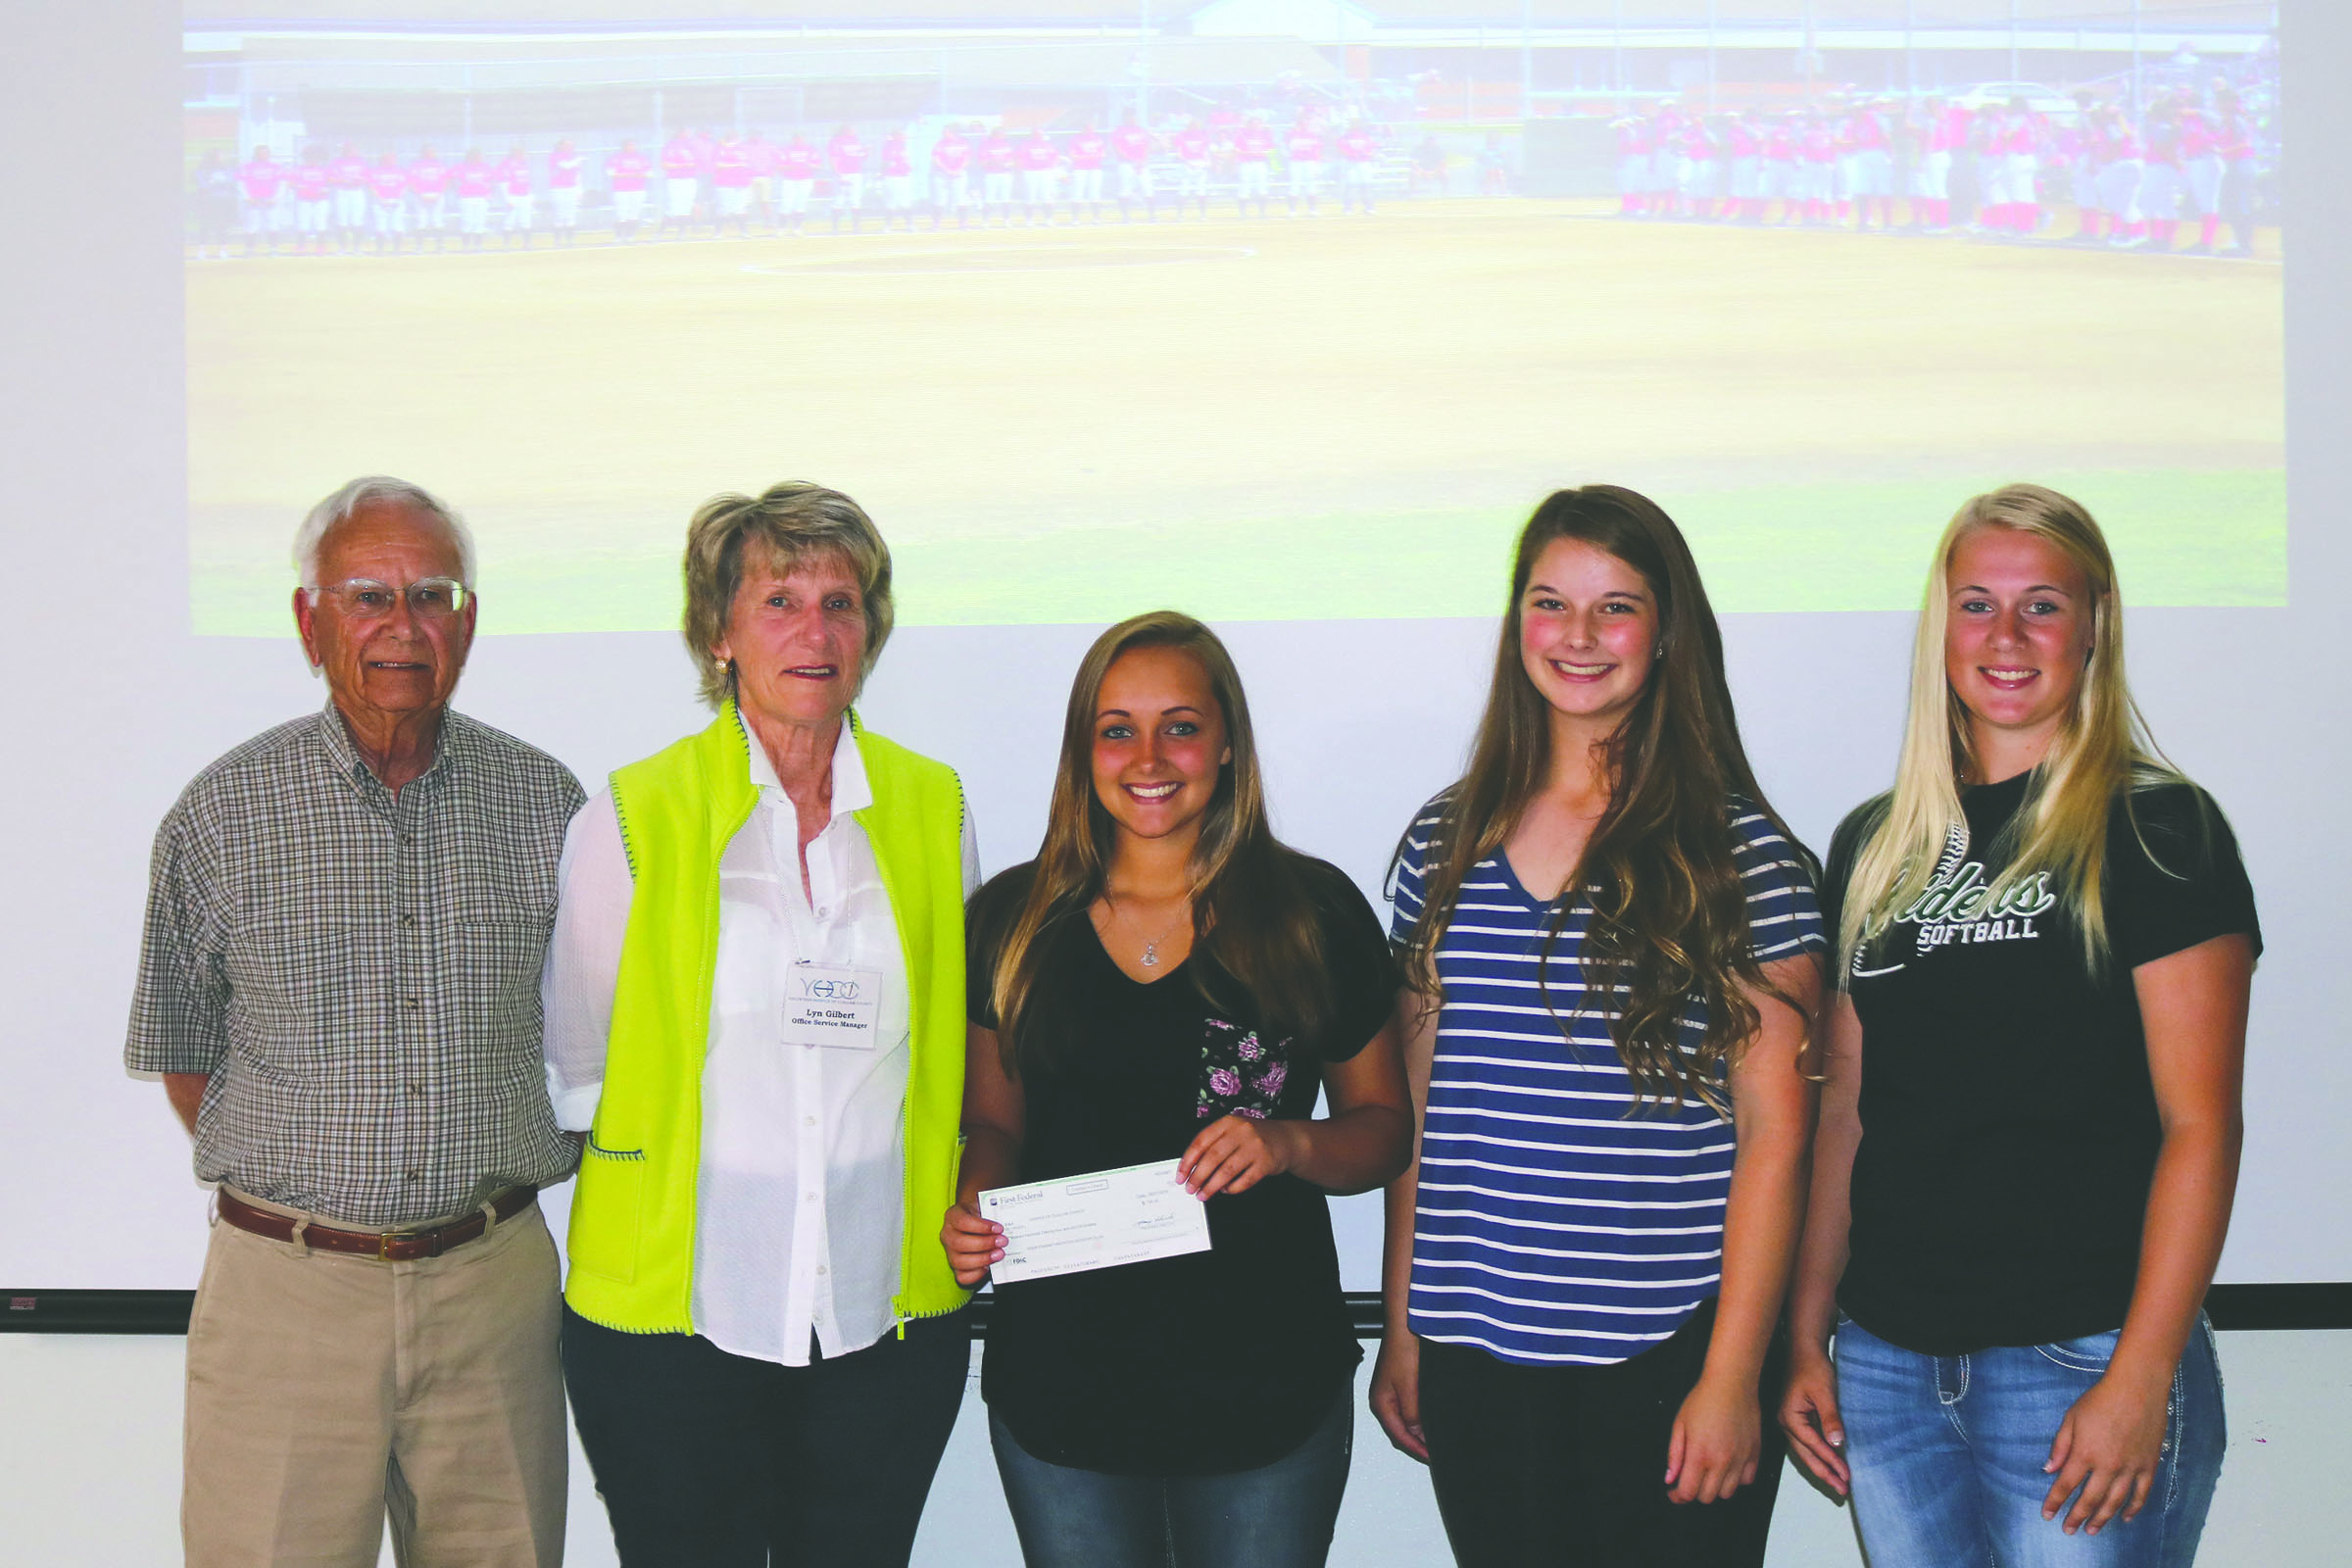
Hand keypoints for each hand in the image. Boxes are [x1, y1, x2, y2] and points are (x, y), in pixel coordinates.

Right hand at [940, 1197, 1002, 1287]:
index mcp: (953, 1216)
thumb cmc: (981, 1212)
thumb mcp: (985, 1205)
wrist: (977, 1219)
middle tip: (1002, 1242)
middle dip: (984, 1244)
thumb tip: (1007, 1215)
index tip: (999, 1228)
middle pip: (959, 1243)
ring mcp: (950, 1252)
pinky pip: (962, 1276)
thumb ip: (993, 1209)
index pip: (963, 1221)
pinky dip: (977, 1274)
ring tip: (999, 1254)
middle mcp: (948, 1235)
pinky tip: (988, 1266)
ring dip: (982, 1259)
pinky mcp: (956, 1267)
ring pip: (959, 1261)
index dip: (982, 1226)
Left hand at [1177, 1114, 1304, 1198]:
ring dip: (1212, 1186)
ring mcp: (1255, 1147)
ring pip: (1227, 1171)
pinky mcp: (1266, 1163)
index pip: (1201, 1141)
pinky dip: (1232, 1189)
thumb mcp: (1234, 1131)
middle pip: (1212, 1158)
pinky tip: (1226, 1191)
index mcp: (1228, 1122)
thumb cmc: (1254, 1137)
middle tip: (1190, 1189)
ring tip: (1204, 1194)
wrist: (1287, 1139)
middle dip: (1198, 1177)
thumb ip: (1214, 1144)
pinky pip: (1244, 1181)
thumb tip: (1191, 1168)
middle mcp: (1241, 1132)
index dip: (1188, 1161)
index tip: (1180, 1176)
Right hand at [1369, 1332, 1428, 1461]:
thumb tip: (1417, 1434)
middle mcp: (1383, 1400)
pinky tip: (1427, 1420)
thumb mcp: (1409, 1387)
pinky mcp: (1398, 1385)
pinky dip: (1417, 1420)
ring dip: (1417, 1433)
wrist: (1405, 1326)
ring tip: (1432, 1441)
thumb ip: (1412, 1413)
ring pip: (1403, 1422)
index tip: (1431, 1457)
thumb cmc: (1402, 1350)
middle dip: (1416, 1445)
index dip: (1416, 1449)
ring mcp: (1390, 1393)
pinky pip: (1407, 1410)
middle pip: (1399, 1432)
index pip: (1399, 1436)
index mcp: (1381, 1404)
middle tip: (1434, 1453)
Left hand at [1666, 1368, 1762, 1505]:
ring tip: (1708, 1472)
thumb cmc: (1704, 1399)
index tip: (1673, 1492)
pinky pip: (1747, 1481)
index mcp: (1699, 1454)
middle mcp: (1722, 1461)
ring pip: (1727, 1493)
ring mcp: (1740, 1459)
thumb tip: (1670, 1478)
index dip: (1677, 1496)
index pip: (1688, 1492)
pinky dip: (1736, 1480)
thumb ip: (1674, 1455)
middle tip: (1689, 1480)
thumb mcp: (1679, 1424)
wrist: (1731, 1384)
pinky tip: (1727, 1467)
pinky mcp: (1754, 1454)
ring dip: (1715, 1488)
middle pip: (1707, 1497)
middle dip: (1694, 1492)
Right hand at [1778, 1349, 1849, 1496]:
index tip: (1846, 1476)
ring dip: (1822, 1466)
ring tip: (1837, 1483)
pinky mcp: (1796, 1418)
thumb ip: (1830, 1418)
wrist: (1804, 1349)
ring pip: (1805, 1451)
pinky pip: (1807, 1442)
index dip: (1831, 1462)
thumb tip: (1836, 1444)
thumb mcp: (1824, 1392)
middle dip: (1824, 1473)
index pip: (1813, 1446)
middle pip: (1806, 1455)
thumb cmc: (1812, 1367)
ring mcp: (1789, 1421)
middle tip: (1841, 1491)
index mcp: (1789, 1417)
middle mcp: (1785, 1422)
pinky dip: (1819, 1454)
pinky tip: (1829, 1462)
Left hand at [2043, 1366, 2169, 1535]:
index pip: (2065, 1485)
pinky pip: (2141, 1494)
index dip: (2055, 1502)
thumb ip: (2060, 1446)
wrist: (2137, 1389)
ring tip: (2092, 1530)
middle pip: (2089, 1499)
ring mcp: (2130, 1468)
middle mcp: (2107, 1466)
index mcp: (2084, 1453)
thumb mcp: (2071, 1418)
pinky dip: (2133, 1508)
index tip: (2047, 1515)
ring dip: (2102, 1518)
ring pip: (2114, 1502)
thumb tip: (2049, 1470)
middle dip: (2077, 1517)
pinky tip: (2125, 1518)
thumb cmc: (2099, 1400)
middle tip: (2068, 1530)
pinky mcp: (2148, 1466)